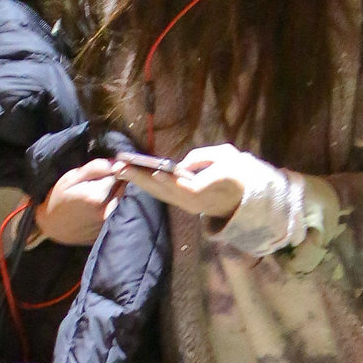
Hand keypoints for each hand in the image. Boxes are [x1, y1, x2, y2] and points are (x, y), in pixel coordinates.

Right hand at [35, 157, 121, 245]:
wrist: (51, 228)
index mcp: (96, 196)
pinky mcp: (107, 229)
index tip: (100, 171)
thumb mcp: (71, 178)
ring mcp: (108, 223)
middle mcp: (106, 211)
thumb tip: (115, 163)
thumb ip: (94, 168)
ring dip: (113, 193)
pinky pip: (116, 212)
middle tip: (96, 183)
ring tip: (97, 194)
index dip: (110, 170)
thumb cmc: (58, 199)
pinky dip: (111, 206)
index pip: (116, 175)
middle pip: (121, 188)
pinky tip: (96, 206)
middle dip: (113, 181)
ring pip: (120, 200)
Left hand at [116, 142, 259, 220]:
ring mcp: (189, 205)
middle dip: (142, 179)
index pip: (192, 189)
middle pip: (167, 192)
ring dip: (138, 182)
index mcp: (215, 187)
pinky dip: (145, 185)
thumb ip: (204, 158)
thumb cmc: (237, 171)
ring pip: (161, 195)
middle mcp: (198, 201)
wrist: (244, 196)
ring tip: (118, 169)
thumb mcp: (227, 156)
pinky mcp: (182, 204)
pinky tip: (131, 175)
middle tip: (121, 167)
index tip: (157, 172)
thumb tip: (181, 165)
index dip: (174, 182)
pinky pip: (162, 195)